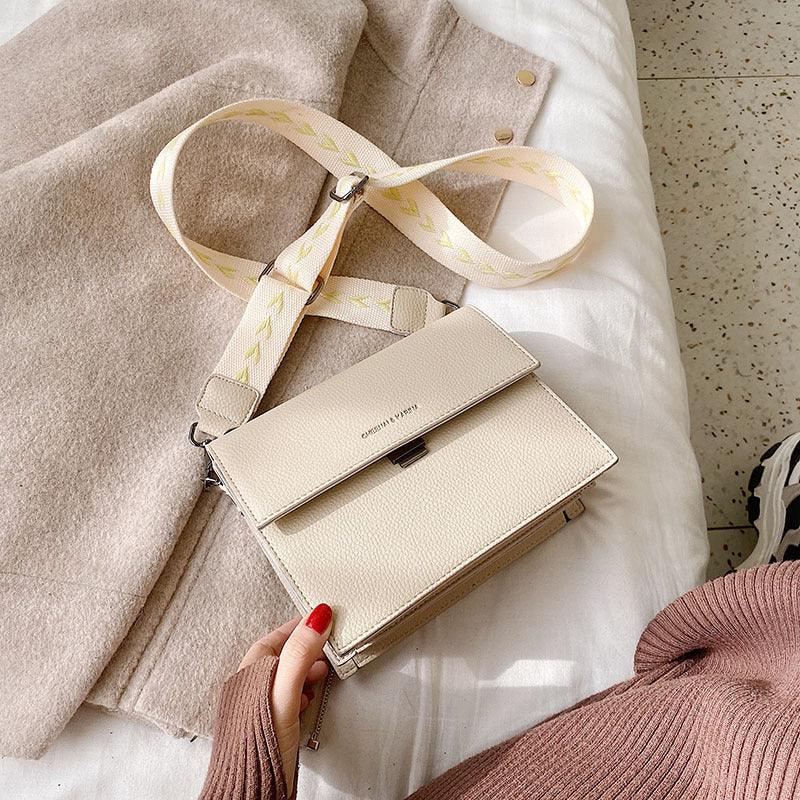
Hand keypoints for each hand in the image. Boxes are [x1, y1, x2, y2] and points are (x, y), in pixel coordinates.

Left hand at [239, 604, 332, 795]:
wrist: (249, 795)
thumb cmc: (259, 749)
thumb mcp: (284, 694)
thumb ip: (299, 654)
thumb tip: (316, 617)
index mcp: (248, 676)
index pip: (273, 639)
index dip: (297, 627)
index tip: (319, 618)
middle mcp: (248, 690)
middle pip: (279, 656)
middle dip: (305, 648)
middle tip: (327, 644)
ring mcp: (256, 709)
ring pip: (283, 678)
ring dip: (304, 670)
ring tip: (322, 672)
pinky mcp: (265, 727)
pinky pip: (284, 698)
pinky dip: (300, 692)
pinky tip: (309, 700)